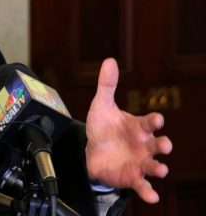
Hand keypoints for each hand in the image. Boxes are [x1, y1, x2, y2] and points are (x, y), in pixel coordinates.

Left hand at [85, 58, 172, 202]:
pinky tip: (151, 196)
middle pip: (157, 144)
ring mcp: (140, 161)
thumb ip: (107, 85)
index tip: (156, 119)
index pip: (149, 122)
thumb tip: (110, 61)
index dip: (153, 121)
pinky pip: (143, 185)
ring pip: (154, 165)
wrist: (91, 151)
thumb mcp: (102, 106)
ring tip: (162, 169)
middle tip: (165, 145)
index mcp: (138, 126)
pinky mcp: (133, 176)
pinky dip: (148, 191)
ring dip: (159, 167)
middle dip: (163, 145)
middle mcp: (144, 144)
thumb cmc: (103, 128)